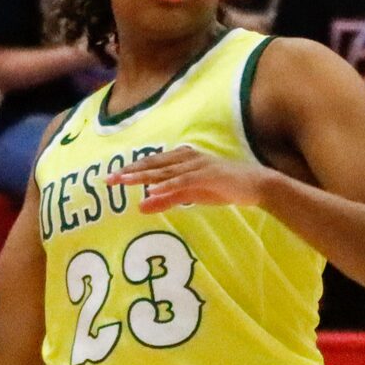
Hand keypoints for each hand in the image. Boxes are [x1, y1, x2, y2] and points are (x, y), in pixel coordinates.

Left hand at [105, 145, 272, 211]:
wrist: (256, 185)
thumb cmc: (223, 187)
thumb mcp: (191, 195)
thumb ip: (166, 199)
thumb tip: (140, 205)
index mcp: (182, 160)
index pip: (152, 164)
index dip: (131, 170)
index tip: (111, 179)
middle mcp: (187, 158)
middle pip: (153, 165)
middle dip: (130, 172)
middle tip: (109, 179)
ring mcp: (197, 165)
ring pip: (164, 171)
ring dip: (143, 176)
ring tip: (125, 181)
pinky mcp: (207, 175)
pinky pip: (183, 181)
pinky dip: (167, 185)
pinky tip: (153, 190)